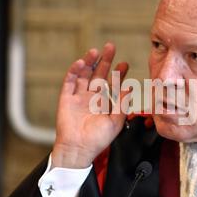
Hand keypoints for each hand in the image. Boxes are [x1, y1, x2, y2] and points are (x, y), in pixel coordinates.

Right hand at [51, 42, 129, 168]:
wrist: (79, 149)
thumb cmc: (98, 140)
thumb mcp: (115, 122)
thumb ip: (122, 104)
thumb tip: (130, 88)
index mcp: (103, 103)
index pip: (111, 83)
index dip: (117, 73)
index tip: (124, 63)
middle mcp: (91, 97)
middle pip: (98, 74)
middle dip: (104, 61)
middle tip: (110, 47)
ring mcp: (78, 97)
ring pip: (84, 75)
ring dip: (89, 62)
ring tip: (95, 51)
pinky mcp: (66, 99)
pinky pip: (69, 82)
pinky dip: (74, 72)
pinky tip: (81, 63)